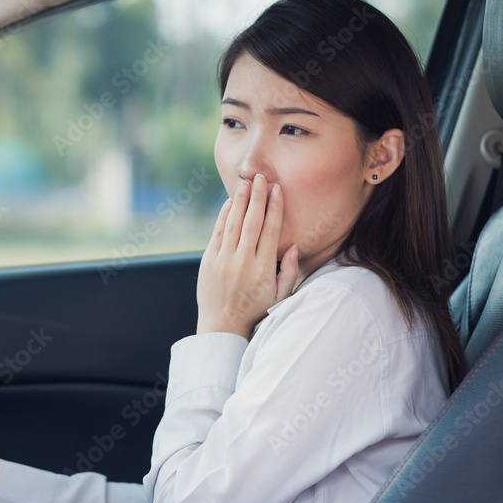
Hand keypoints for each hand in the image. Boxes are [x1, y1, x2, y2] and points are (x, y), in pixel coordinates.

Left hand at [196, 174, 298, 337]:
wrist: (222, 326)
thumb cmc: (255, 311)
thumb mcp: (280, 297)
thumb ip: (289, 272)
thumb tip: (294, 246)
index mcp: (263, 269)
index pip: (271, 231)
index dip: (274, 208)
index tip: (277, 190)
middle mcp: (243, 262)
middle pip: (252, 222)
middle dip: (257, 198)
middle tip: (260, 177)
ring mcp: (224, 261)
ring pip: (232, 225)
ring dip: (240, 202)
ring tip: (245, 183)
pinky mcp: (209, 262)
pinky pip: (217, 234)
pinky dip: (223, 217)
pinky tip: (229, 203)